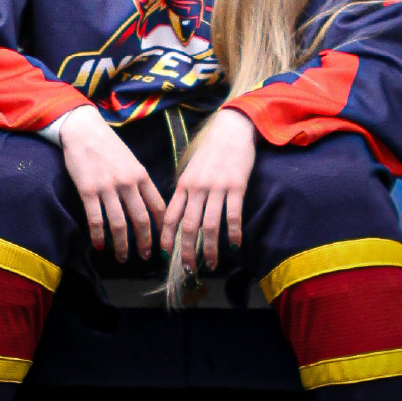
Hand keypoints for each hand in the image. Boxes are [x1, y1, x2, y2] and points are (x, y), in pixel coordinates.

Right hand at [56, 108, 163, 262]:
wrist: (84, 130)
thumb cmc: (108, 145)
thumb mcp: (131, 160)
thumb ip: (139, 181)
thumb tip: (147, 203)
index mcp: (142, 176)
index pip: (158, 207)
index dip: (162, 227)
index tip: (163, 241)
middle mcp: (128, 183)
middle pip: (141, 220)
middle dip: (145, 242)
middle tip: (145, 256)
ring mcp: (108, 188)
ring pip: (119, 223)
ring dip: (122, 244)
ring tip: (123, 257)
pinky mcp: (88, 190)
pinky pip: (96, 218)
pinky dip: (99, 235)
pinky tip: (100, 245)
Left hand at [164, 109, 255, 276]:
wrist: (230, 131)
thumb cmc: (210, 153)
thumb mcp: (191, 171)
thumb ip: (186, 193)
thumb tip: (179, 216)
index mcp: (183, 186)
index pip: (169, 216)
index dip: (166, 238)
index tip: (164, 255)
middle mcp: (197, 189)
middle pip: (188, 226)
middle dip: (187, 251)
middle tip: (189, 269)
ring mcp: (216, 188)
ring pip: (209, 225)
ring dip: (210, 248)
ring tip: (212, 264)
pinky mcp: (236, 187)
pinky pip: (233, 215)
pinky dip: (233, 233)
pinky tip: (234, 245)